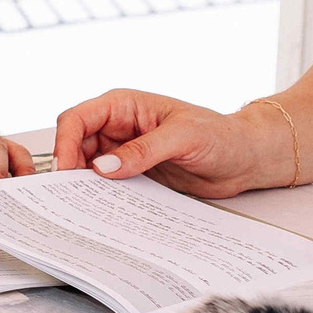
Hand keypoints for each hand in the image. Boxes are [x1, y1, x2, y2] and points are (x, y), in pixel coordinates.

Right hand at [53, 88, 293, 197]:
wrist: (246, 160)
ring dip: (84, 182)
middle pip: (76, 143)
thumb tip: (104, 167)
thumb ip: (143, 151)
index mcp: (123, 106)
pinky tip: (104, 206)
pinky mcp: (134, 171)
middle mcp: (118, 126)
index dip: (65, 143)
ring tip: (84, 203)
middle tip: (70, 193)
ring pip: (87, 164)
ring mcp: (124, 150)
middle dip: (70, 166)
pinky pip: (108, 182)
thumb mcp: (183, 138)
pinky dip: (101, 194)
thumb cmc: (221, 136)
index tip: (65, 170)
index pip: (78, 119)